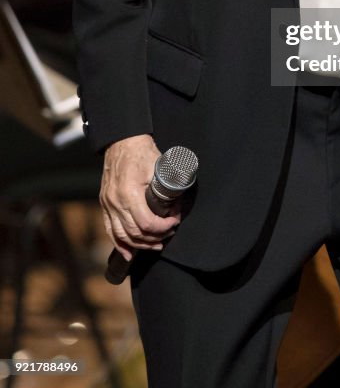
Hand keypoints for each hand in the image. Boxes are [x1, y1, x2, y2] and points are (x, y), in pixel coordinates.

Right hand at [100, 134, 180, 260]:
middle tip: (168, 234)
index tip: (173, 222)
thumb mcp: (158, 166)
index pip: (147, 223)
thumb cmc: (141, 152)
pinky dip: (119, 244)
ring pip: (122, 235)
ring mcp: (108, 204)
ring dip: (139, 245)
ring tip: (154, 245)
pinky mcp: (104, 204)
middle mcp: (115, 202)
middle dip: (154, 238)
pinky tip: (128, 253)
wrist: (122, 141)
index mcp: (129, 193)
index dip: (163, 227)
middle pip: (135, 233)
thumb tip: (178, 202)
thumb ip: (167, 185)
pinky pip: (110, 230)